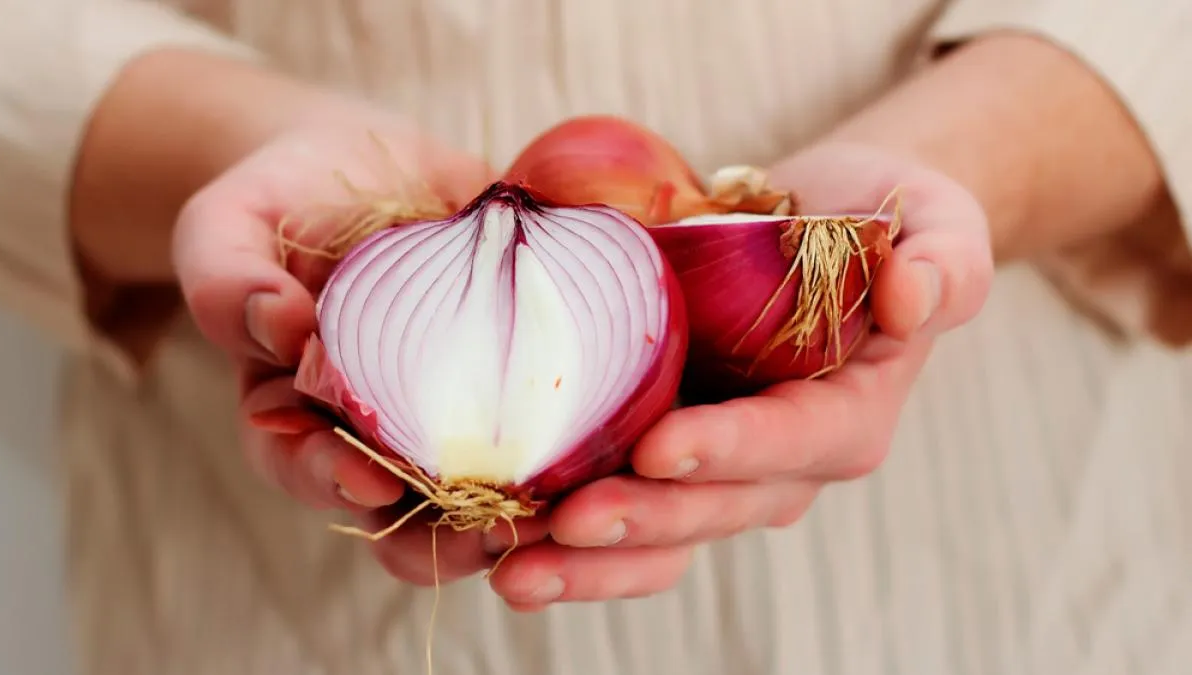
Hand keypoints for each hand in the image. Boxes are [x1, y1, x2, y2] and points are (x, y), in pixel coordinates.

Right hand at [172, 111, 547, 584]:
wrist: (360, 160)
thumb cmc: (280, 198)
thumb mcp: (229, 223)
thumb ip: (226, 277)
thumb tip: (278, 325)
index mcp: (292, 410)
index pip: (302, 466)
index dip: (329, 481)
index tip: (367, 479)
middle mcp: (373, 426)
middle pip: (399, 507)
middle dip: (442, 532)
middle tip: (490, 534)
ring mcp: (447, 408)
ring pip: (479, 486)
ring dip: (518, 510)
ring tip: (558, 515)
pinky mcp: (509, 374)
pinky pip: (541, 421)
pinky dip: (570, 443)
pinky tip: (607, 446)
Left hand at [485, 142, 993, 609]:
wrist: (818, 225)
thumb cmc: (879, 220)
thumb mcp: (937, 222)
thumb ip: (947, 261)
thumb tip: (913, 297)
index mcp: (847, 416)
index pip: (795, 442)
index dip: (733, 450)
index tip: (662, 449)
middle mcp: (783, 461)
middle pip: (715, 507)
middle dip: (642, 521)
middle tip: (566, 526)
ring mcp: (719, 465)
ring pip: (661, 530)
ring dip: (589, 558)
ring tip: (512, 569)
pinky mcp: (665, 452)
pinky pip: (623, 506)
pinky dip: (566, 534)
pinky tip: (497, 545)